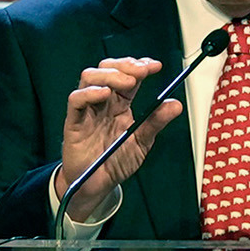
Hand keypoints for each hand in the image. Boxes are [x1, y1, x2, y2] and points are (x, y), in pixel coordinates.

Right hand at [56, 57, 182, 221]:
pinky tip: (105, 94)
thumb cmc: (115, 161)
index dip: (140, 66)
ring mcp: (87, 109)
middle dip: (125, 65)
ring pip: (90, 77)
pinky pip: (76, 100)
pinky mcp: (74, 122)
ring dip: (110, 74)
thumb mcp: (142, 141)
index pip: (129, 75)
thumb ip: (156, 122)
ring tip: (128, 82)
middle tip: (141, 71)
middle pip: (107, 69)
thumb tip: (175, 104)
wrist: (97, 185)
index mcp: (120, 103)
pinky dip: (89, 93)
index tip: (155, 66)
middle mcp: (103, 102)